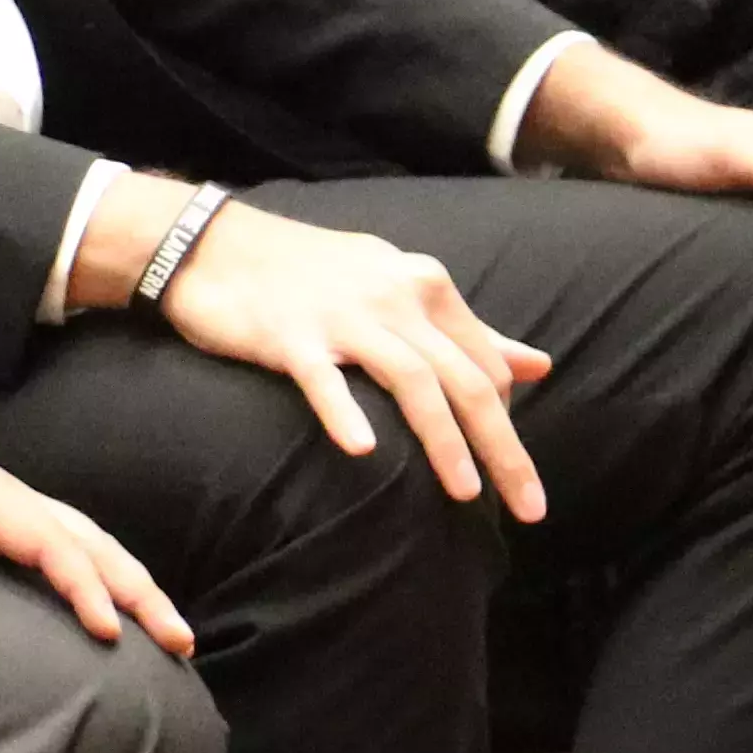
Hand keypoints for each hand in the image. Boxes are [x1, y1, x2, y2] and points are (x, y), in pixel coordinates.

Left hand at [0, 404, 192, 646]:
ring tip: (170, 632)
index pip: (50, 541)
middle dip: (140, 590)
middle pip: (91, 542)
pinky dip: (101, 574)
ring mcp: (4, 508)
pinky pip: (65, 548)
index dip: (83, 586)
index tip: (110, 632)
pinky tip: (116, 604)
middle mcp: (5, 496)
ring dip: (131, 584)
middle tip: (180, 641)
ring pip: (88, 543)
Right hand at [149, 191, 549, 515]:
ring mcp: (343, 317)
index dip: (506, 423)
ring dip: (444, 441)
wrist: (214, 243)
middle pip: (466, 380)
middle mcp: (395, 298)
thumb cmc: (312, 273)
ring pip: (412, 381)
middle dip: (504, 448)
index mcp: (426, 286)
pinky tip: (364, 451)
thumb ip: (466, 331)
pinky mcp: (291, 335)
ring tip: (465, 495)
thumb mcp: (398, 287)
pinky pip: (324, 379)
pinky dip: (346, 413)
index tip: (511, 472)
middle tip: (532, 509)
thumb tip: (537, 366)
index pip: (486, 365)